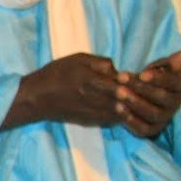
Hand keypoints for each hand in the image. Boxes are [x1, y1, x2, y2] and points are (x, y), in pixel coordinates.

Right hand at [4, 53, 144, 130]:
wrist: (37, 98)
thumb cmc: (55, 74)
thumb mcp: (76, 59)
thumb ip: (99, 62)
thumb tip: (117, 69)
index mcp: (90, 78)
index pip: (119, 82)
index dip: (131, 81)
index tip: (137, 78)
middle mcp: (92, 96)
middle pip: (122, 98)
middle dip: (134, 95)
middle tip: (143, 92)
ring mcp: (91, 110)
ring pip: (120, 111)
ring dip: (131, 107)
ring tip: (138, 102)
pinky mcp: (89, 120)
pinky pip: (111, 120)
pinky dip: (121, 116)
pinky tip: (125, 111)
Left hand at [122, 50, 180, 137]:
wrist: (141, 94)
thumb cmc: (151, 77)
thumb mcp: (160, 66)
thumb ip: (170, 62)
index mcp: (180, 86)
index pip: (173, 82)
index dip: (158, 78)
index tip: (142, 74)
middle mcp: (176, 104)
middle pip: (161, 97)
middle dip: (141, 88)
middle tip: (121, 78)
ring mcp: (165, 118)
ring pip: (153, 113)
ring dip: (135, 103)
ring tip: (119, 92)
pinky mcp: (152, 129)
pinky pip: (144, 128)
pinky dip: (131, 120)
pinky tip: (118, 107)